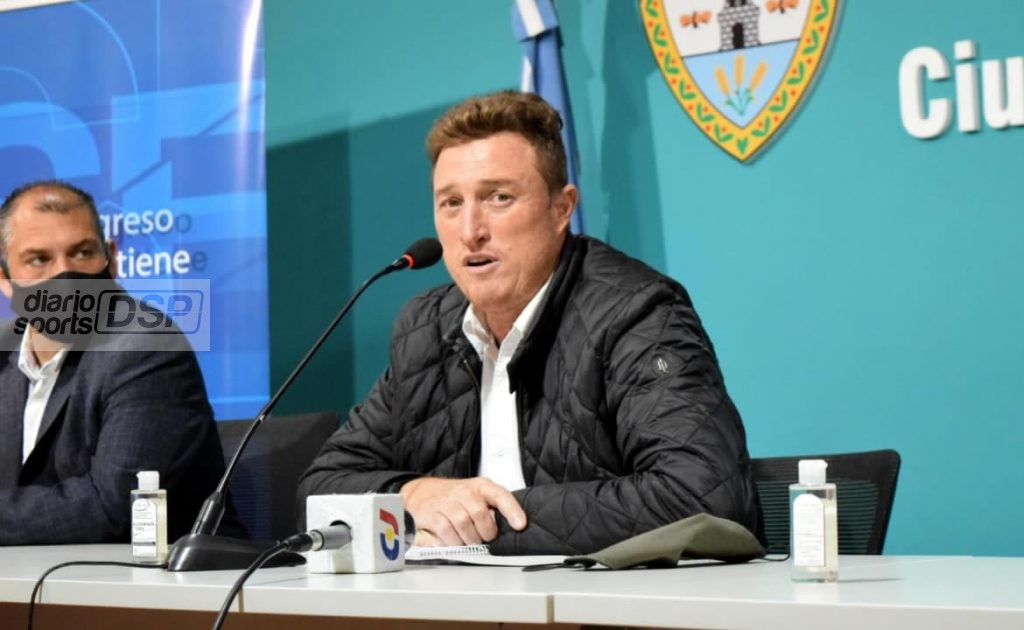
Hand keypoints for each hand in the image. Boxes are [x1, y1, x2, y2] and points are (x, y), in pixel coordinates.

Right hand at [400, 476, 526, 545]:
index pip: (500, 495)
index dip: (512, 510)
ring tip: (470, 539)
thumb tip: (512, 527)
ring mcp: (448, 502)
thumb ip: (494, 510)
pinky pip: (447, 532)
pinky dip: (454, 542)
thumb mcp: (478, 497)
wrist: (424, 492)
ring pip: (464, 525)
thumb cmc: (457, 498)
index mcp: (482, 486)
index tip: (520, 525)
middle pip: (480, 515)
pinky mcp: (433, 514)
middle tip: (485, 537)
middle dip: (486, 533)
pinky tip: (456, 540)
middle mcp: (465, 492)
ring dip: (469, 539)